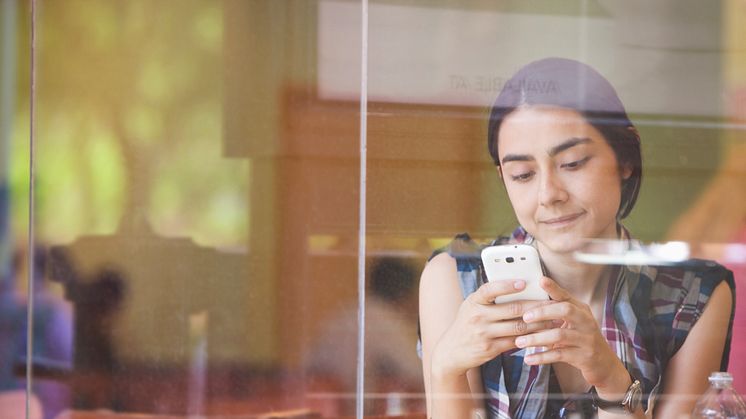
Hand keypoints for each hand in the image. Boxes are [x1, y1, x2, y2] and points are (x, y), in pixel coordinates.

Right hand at [431, 280, 552, 378]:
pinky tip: (541, 335)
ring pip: (518, 327)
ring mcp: (484, 333)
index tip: (524, 282)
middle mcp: (478, 316)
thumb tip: (518, 286)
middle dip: (536, 306)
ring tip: (553, 319)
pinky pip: (515, 342)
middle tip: (552, 303)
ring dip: (539, 323)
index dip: (507, 285)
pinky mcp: (490, 348)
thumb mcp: (471, 306)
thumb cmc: (466, 324)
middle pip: (513, 309)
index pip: (490, 289)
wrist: (451, 351)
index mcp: (474, 301)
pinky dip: (531, 338)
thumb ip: (488, 298)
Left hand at [515, 277, 626, 389]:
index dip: (554, 288)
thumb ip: (555, 314)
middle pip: (565, 310)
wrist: (603, 364)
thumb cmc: (581, 340)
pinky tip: (529, 359)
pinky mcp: (583, 356)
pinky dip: (542, 357)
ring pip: (559, 335)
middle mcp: (586, 322)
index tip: (540, 280)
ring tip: (519, 342)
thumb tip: (526, 308)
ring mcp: (586, 339)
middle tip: (525, 317)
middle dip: (543, 312)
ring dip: (537, 338)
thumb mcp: (572, 323)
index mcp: (581, 310)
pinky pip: (559, 355)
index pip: (566, 296)